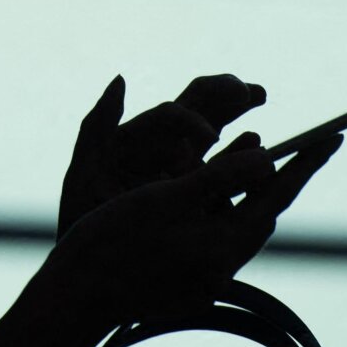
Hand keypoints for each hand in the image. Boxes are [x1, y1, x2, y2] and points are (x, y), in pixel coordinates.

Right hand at [56, 132, 342, 333]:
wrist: (73, 294)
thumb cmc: (114, 241)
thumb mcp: (168, 198)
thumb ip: (220, 177)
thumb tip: (269, 161)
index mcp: (225, 246)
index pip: (278, 196)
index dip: (307, 163)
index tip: (333, 137)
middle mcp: (222, 266)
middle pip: (262, 212)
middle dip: (275, 174)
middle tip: (295, 142)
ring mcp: (204, 277)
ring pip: (237, 220)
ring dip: (244, 184)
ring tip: (253, 142)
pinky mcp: (185, 279)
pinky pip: (214, 232)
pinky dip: (219, 202)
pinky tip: (206, 180)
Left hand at [59, 73, 267, 238]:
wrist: (91, 267)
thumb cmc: (83, 215)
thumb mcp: (84, 173)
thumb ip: (97, 127)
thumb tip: (120, 79)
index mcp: (140, 136)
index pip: (172, 114)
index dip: (191, 118)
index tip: (208, 136)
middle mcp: (166, 146)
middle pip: (202, 108)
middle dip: (229, 95)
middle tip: (255, 93)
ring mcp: (189, 170)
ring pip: (221, 134)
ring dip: (243, 122)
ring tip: (261, 115)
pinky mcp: (203, 197)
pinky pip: (229, 176)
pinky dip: (247, 165)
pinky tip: (262, 163)